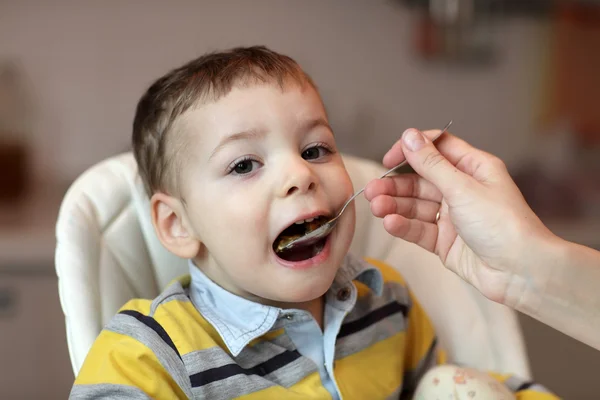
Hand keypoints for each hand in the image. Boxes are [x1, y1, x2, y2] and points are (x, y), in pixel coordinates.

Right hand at [364, 128, 557, 304]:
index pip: (437, 149)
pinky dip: (404, 226)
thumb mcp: (462, 188)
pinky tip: (390, 223)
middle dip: (395, 185)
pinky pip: (419, 229)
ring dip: (395, 206)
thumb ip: (432, 164)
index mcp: (474, 168)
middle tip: (372, 190)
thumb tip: (410, 136)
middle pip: (421, 180)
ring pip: (416, 206)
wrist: (520, 272)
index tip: (390, 158)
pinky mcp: (445, 241)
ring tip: (376, 207)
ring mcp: (453, 217)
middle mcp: (462, 190)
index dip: (412, 150)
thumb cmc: (502, 225)